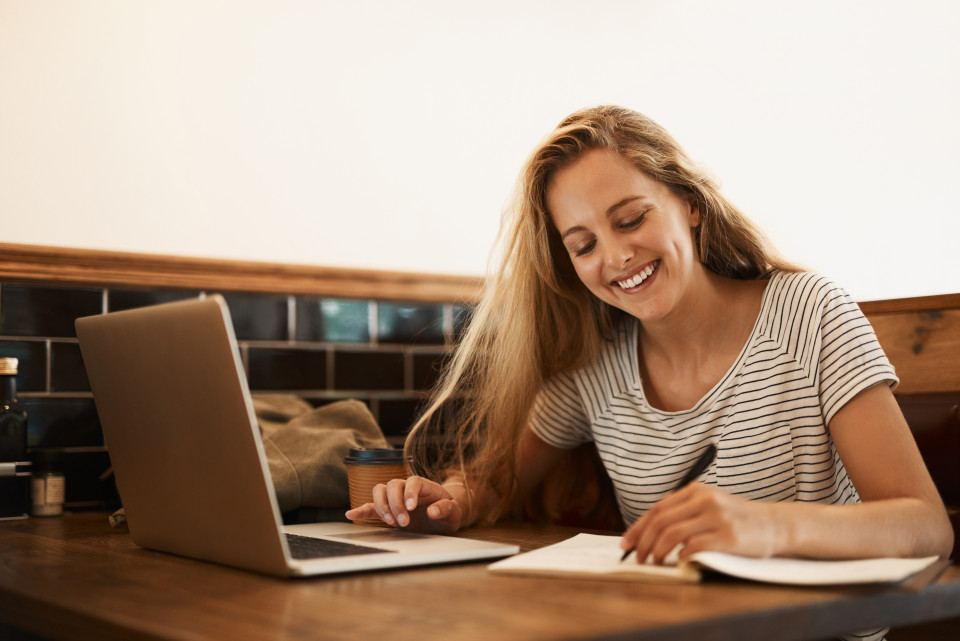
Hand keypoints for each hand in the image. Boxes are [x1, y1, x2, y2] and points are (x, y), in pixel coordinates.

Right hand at [344, 475, 464, 534]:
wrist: (444, 518)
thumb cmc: (450, 512)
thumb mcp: (454, 512)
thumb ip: (446, 509)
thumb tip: (432, 511)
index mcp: (425, 485)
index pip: (413, 481)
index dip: (410, 493)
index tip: (411, 508)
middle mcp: (407, 488)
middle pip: (393, 484)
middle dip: (395, 503)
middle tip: (404, 522)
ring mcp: (396, 498)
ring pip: (380, 491)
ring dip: (381, 506)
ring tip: (390, 523)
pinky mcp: (388, 510)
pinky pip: (371, 507)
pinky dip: (361, 511)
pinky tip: (351, 515)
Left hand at [620, 483, 785, 563]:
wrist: (774, 524)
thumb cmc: (736, 519)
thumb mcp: (709, 505)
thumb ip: (683, 513)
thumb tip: (648, 532)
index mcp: (695, 490)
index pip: (657, 509)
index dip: (638, 528)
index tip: (627, 544)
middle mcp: (704, 500)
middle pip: (661, 522)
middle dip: (644, 543)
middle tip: (638, 558)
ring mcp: (716, 517)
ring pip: (672, 535)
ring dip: (657, 552)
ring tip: (655, 562)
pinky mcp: (727, 537)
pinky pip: (693, 547)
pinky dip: (680, 557)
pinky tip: (678, 562)